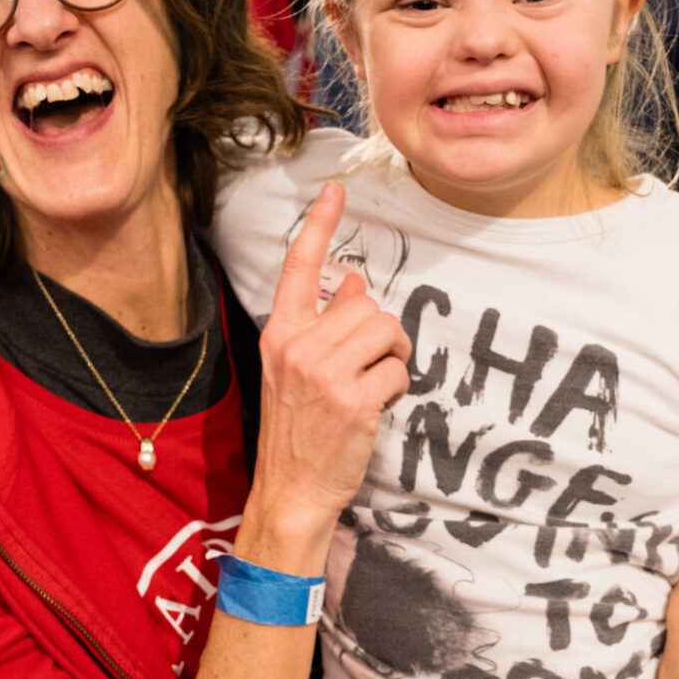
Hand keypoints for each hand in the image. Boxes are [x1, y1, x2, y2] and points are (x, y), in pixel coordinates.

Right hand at [248, 183, 412, 544]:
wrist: (291, 490)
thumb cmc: (298, 430)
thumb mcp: (296, 370)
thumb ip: (322, 325)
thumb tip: (353, 283)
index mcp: (280, 334)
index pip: (299, 266)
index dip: (321, 224)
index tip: (336, 189)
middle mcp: (298, 347)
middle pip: (366, 305)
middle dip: (381, 333)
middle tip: (371, 366)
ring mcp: (324, 374)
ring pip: (387, 330)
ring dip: (394, 357)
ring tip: (374, 383)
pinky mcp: (353, 400)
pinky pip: (398, 371)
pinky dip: (397, 388)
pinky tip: (376, 407)